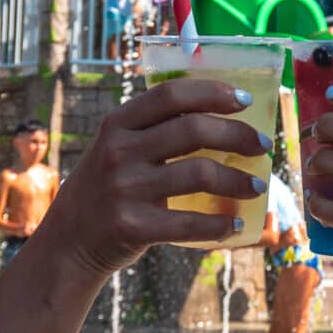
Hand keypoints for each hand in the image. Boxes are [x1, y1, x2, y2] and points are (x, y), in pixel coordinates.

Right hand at [45, 77, 267, 278]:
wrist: (69, 241)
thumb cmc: (109, 188)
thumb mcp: (117, 149)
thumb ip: (154, 131)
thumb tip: (224, 117)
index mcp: (118, 124)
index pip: (171, 95)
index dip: (213, 92)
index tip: (245, 101)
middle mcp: (118, 151)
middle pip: (193, 130)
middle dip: (238, 135)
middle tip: (262, 145)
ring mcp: (124, 189)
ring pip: (199, 174)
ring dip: (238, 180)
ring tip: (257, 186)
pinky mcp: (132, 226)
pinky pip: (190, 223)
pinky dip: (220, 224)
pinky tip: (237, 223)